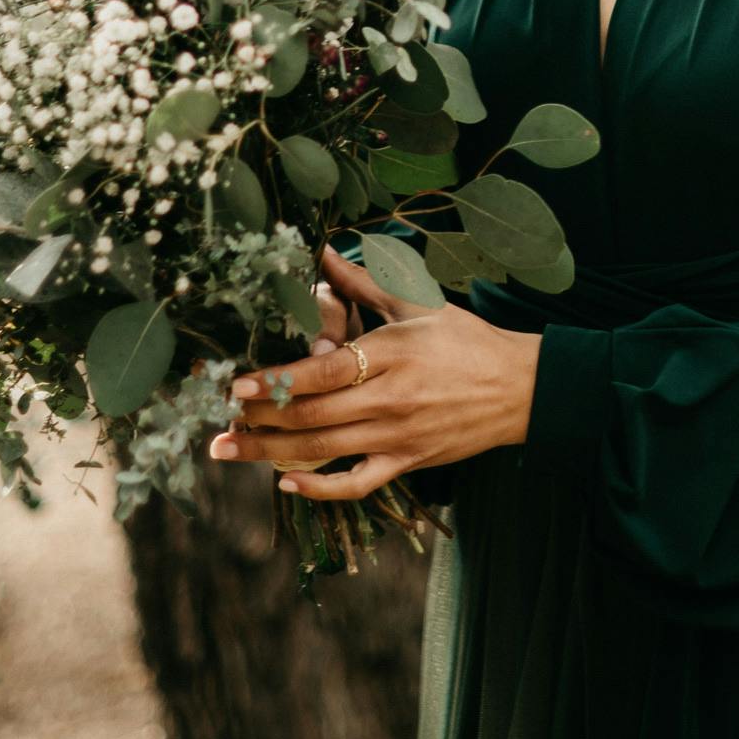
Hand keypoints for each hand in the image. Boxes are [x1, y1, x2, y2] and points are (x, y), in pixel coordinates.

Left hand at [208, 242, 540, 501]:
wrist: (518, 387)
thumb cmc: (465, 339)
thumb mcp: (416, 302)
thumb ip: (362, 281)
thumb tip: (320, 249)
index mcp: (390, 356)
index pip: (320, 374)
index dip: (273, 381)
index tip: (234, 384)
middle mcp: (389, 401)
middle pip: (310, 417)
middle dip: (258, 420)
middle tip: (219, 421)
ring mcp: (397, 438)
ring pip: (322, 452)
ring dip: (269, 453)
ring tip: (230, 450)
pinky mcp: (407, 464)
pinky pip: (356, 485)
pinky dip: (319, 489)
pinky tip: (286, 482)